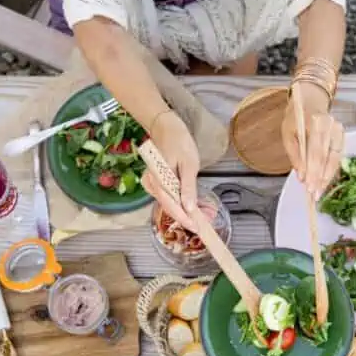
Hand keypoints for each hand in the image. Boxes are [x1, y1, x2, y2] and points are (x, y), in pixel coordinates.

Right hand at [141, 111, 200, 229]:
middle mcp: (151, 184)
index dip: (184, 219)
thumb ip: (189, 187)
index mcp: (158, 179)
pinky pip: (167, 198)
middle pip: (169, 208)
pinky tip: (192, 206)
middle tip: (203, 224)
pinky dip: (180, 204)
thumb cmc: (179, 142)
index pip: (171, 205)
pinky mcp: (155, 184)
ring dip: (184, 212)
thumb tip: (190, 208)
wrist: (166, 128)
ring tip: (202, 216)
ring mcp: (151, 185)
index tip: (197, 228)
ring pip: (168, 204)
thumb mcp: (190, 164)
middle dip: (186, 218)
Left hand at [282, 82, 344, 199]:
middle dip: (320, 178)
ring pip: (335, 159)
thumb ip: (295, 155)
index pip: (315, 150)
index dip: (312, 170)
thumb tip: (301, 176)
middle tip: (314, 194)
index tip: (308, 186)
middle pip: (326, 157)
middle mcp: (331, 126)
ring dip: (327, 177)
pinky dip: (331, 171)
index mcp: (315, 122)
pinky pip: (338, 158)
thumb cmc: (296, 119)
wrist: (309, 102)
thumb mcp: (288, 134)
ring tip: (319, 191)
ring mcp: (339, 131)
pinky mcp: (343, 137)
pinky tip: (325, 182)